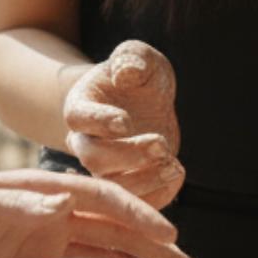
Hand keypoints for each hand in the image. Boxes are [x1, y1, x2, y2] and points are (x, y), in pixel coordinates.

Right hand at [64, 40, 183, 207]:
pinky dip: (158, 195)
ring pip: (112, 186)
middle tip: (161, 144)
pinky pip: (134, 200)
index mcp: (79, 106)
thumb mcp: (138, 56)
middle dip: (129, 155)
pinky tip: (178, 172)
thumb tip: (125, 72)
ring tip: (175, 165)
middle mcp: (83, 141)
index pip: (79, 117)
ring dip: (145, 180)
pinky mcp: (124, 182)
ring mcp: (102, 167)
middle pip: (93, 158)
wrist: (142, 98)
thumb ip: (132, 58)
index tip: (125, 120)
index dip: (99, 121)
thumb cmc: (137, 74)